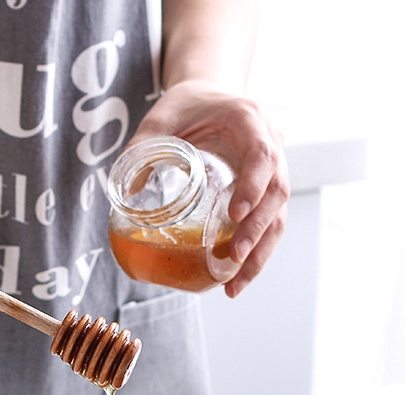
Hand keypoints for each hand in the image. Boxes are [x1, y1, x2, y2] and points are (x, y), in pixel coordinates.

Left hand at [130, 80, 288, 296]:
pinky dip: (255, 254)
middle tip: (235, 257)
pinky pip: (268, 225)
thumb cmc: (186, 107)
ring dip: (260, 254)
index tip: (235, 213)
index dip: (253, 185)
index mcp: (249, 120)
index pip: (262, 154)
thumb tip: (126, 193)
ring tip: (234, 286)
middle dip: (257, 229)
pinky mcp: (263, 193)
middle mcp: (270, 144)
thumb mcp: (160, 117)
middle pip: (277, 192)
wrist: (208, 97)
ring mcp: (272, 171)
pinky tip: (235, 280)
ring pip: (277, 216)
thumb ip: (142, 148)